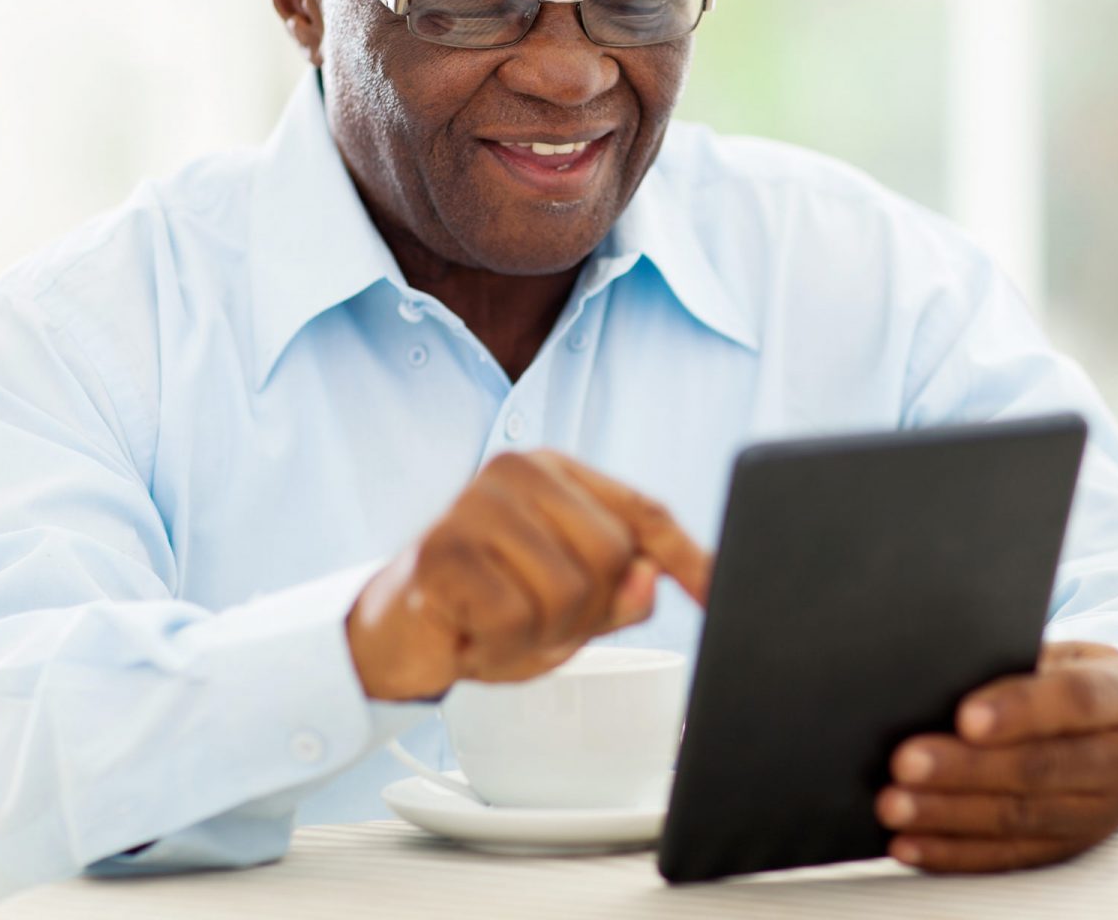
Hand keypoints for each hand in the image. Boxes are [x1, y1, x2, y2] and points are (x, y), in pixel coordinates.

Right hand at [345, 449, 711, 700]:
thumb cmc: (485, 608)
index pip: (644, 512)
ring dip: (538, 634)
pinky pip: (516, 618)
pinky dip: (500, 645)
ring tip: (497, 623)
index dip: (690, 557)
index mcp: (559, 474)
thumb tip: (651, 578)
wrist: (393, 635)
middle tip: (531, 618)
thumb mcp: (570, 608)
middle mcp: (519, 471)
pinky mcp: (443, 549)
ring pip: (568, 591)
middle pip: (612, 557)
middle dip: (584, 612)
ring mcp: (477, 504)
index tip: (724, 592)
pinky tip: (471, 631)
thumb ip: (619, 593)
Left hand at [877, 642, 1117, 871]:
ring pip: (1019, 818)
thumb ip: (1017, 664)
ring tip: (896, 805)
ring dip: (950, 815)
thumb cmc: (1077, 680)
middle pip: (1039, 768)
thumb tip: (944, 677)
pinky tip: (911, 843)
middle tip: (906, 762)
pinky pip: (1010, 856)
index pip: (1074, 701)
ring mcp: (1100, 812)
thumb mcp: (1066, 656)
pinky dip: (955, 852)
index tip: (965, 716)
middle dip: (967, 769)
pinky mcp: (1071, 848)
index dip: (1019, 710)